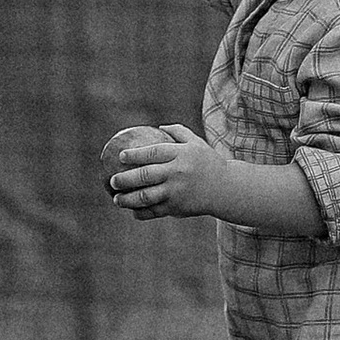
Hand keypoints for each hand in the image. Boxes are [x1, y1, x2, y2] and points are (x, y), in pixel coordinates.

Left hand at [102, 122, 216, 219]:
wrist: (226, 189)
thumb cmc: (208, 162)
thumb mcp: (196, 143)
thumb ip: (178, 132)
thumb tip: (158, 126)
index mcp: (180, 155)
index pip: (153, 152)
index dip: (135, 154)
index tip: (121, 156)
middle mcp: (177, 173)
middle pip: (145, 176)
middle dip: (125, 179)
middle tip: (112, 181)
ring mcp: (177, 192)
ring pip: (147, 197)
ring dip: (128, 199)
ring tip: (116, 199)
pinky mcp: (178, 208)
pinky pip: (155, 211)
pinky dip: (142, 212)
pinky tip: (132, 211)